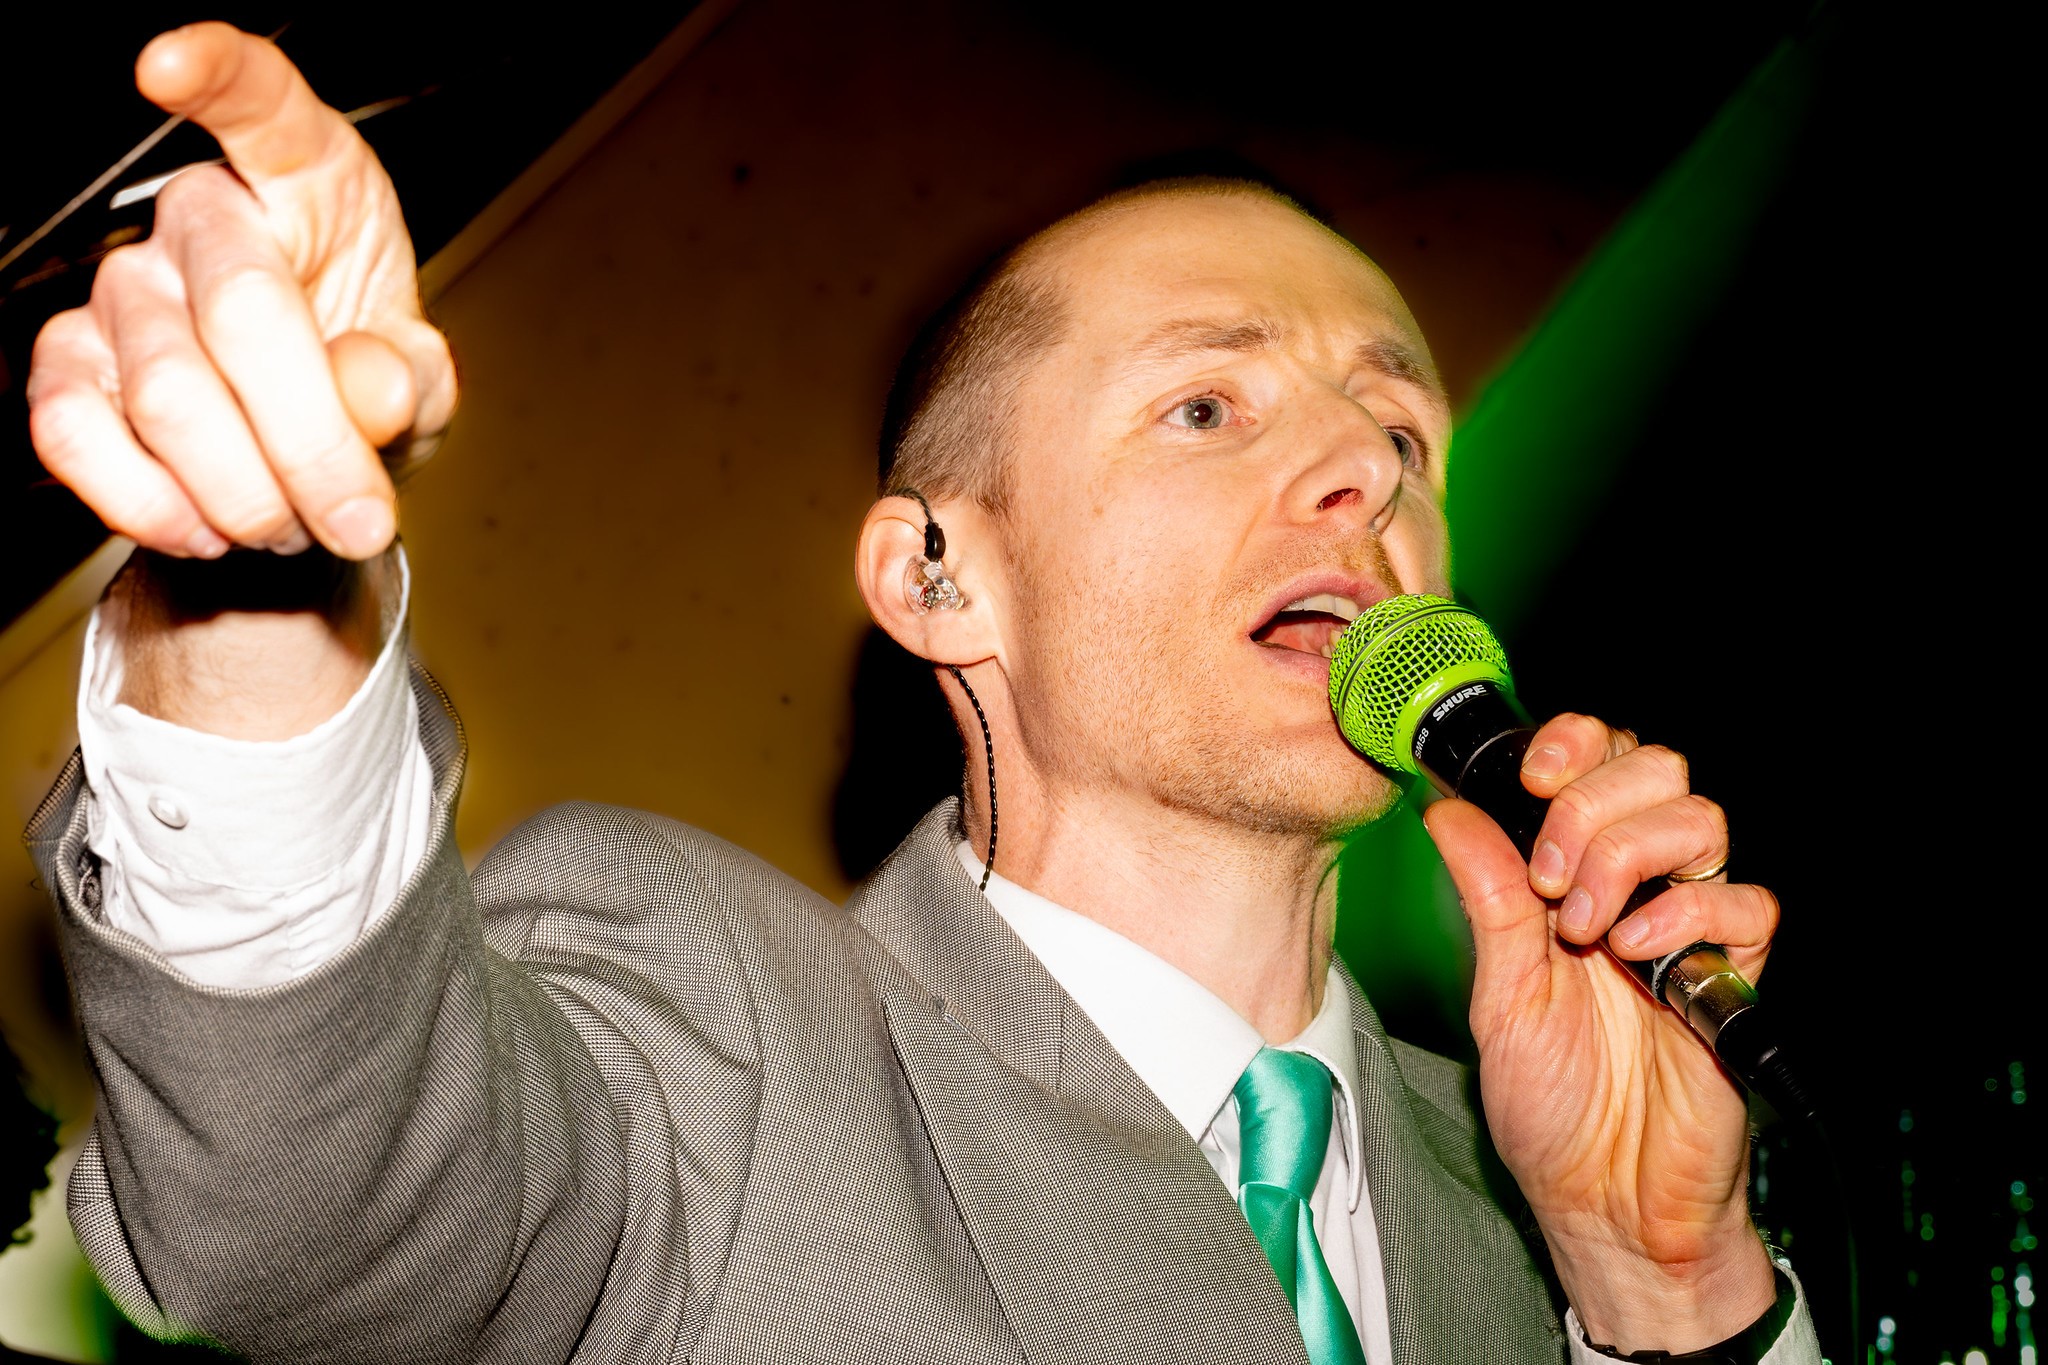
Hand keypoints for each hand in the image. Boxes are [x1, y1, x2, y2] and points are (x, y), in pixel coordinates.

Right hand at [27, 23, 454, 561]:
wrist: (310, 451)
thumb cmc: (365, 376)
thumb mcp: (419, 378)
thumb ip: (410, 377)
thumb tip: (371, 394)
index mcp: (306, 178)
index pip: (259, 102)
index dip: (214, 76)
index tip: (167, 65)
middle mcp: (200, 216)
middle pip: (243, 317)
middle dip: (312, 445)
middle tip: (358, 517)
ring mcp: (122, 287)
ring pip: (170, 398)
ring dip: (249, 494)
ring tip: (295, 524)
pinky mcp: (65, 363)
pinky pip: (76, 436)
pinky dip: (152, 507)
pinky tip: (207, 525)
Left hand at [1421, 714, 1779, 1354]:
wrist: (1604, 1199)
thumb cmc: (1550, 1105)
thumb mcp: (1497, 994)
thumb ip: (1485, 899)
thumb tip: (1444, 807)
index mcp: (1571, 877)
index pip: (1592, 764)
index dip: (1571, 746)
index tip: (1531, 775)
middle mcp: (1635, 887)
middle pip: (1654, 769)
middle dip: (1591, 805)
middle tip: (1548, 877)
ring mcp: (1689, 925)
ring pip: (1701, 819)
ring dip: (1631, 856)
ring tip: (1586, 928)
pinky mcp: (1735, 974)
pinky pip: (1746, 904)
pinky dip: (1688, 913)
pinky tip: (1638, 955)